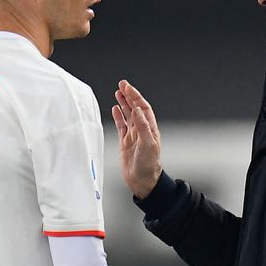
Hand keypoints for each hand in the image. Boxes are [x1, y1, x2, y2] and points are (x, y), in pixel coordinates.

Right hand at [111, 80, 161, 198]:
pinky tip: (115, 109)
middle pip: (135, 108)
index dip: (135, 96)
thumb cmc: (149, 165)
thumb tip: (137, 110)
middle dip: (129, 96)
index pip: (142, 107)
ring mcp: (133, 135)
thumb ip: (143, 126)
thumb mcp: (148, 145)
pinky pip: (121, 126)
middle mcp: (142, 130)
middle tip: (122, 84)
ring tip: (118, 93)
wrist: (142, 181)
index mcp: (150, 128)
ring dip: (123, 103)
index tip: (128, 87)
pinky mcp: (125, 142)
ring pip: (128, 115)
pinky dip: (118, 117)